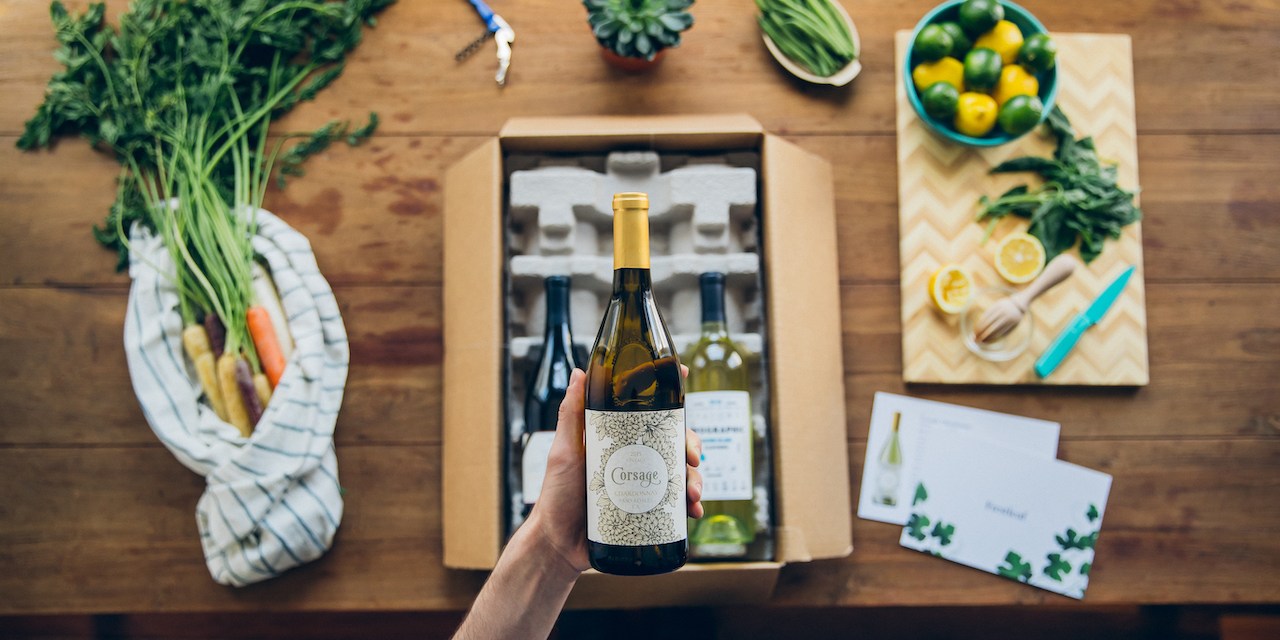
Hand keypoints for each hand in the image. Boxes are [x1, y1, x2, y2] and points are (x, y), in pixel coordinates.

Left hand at [526, 367, 702, 574]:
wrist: (559, 543)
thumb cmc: (556, 494)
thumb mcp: (564, 451)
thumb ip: (570, 414)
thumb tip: (578, 374)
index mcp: (619, 438)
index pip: (648, 409)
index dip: (669, 393)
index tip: (684, 375)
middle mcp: (635, 457)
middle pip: (674, 440)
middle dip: (692, 444)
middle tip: (692, 457)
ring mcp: (643, 484)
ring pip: (680, 471)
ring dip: (694, 478)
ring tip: (691, 493)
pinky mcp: (648, 510)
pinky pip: (676, 504)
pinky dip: (689, 506)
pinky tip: (692, 512)